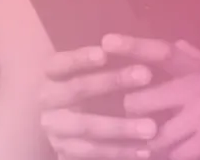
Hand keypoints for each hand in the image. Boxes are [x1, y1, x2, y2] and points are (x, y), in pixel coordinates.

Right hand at [39, 44, 158, 158]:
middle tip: (146, 74)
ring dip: (120, 127)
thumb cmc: (100, 88)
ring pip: (86, 127)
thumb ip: (114, 59)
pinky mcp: (65, 153)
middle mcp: (48, 101)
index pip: (61, 63)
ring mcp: (55, 130)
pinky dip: (120, 151)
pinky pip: (92, 154)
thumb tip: (140, 49)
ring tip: (152, 127)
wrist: (80, 126)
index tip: (104, 53)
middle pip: (76, 89)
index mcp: (52, 75)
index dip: (80, 58)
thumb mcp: (102, 71)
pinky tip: (145, 150)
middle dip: (111, 81)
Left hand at [113, 37, 199, 159]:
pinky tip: (166, 155)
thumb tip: (176, 43)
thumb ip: (196, 57)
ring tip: (138, 147)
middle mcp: (198, 88)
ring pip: (155, 135)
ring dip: (147, 145)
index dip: (132, 46)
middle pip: (141, 101)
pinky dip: (169, 158)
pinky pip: (175, 154)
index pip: (161, 52)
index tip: (105, 42)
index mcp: (199, 69)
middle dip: (130, 117)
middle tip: (124, 123)